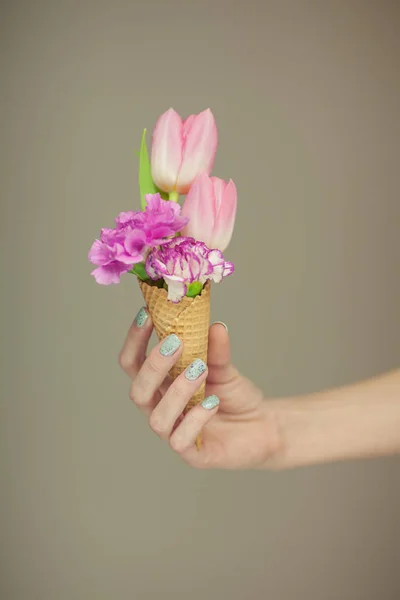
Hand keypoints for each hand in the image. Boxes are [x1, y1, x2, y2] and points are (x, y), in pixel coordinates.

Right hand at [119, 307, 281, 468]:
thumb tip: (214, 325)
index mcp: (161, 384)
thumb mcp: (225, 367)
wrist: (264, 426)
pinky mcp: (192, 454)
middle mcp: (161, 408)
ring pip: (157, 417)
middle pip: (138, 390)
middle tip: (176, 343)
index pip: (134, 363)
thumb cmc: (234, 396)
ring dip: (177, 391)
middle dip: (153, 365)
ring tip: (201, 369)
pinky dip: (195, 419)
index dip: (135, 340)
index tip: (147, 314)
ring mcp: (174, 432)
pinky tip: (212, 403)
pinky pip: (180, 441)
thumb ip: (215, 350)